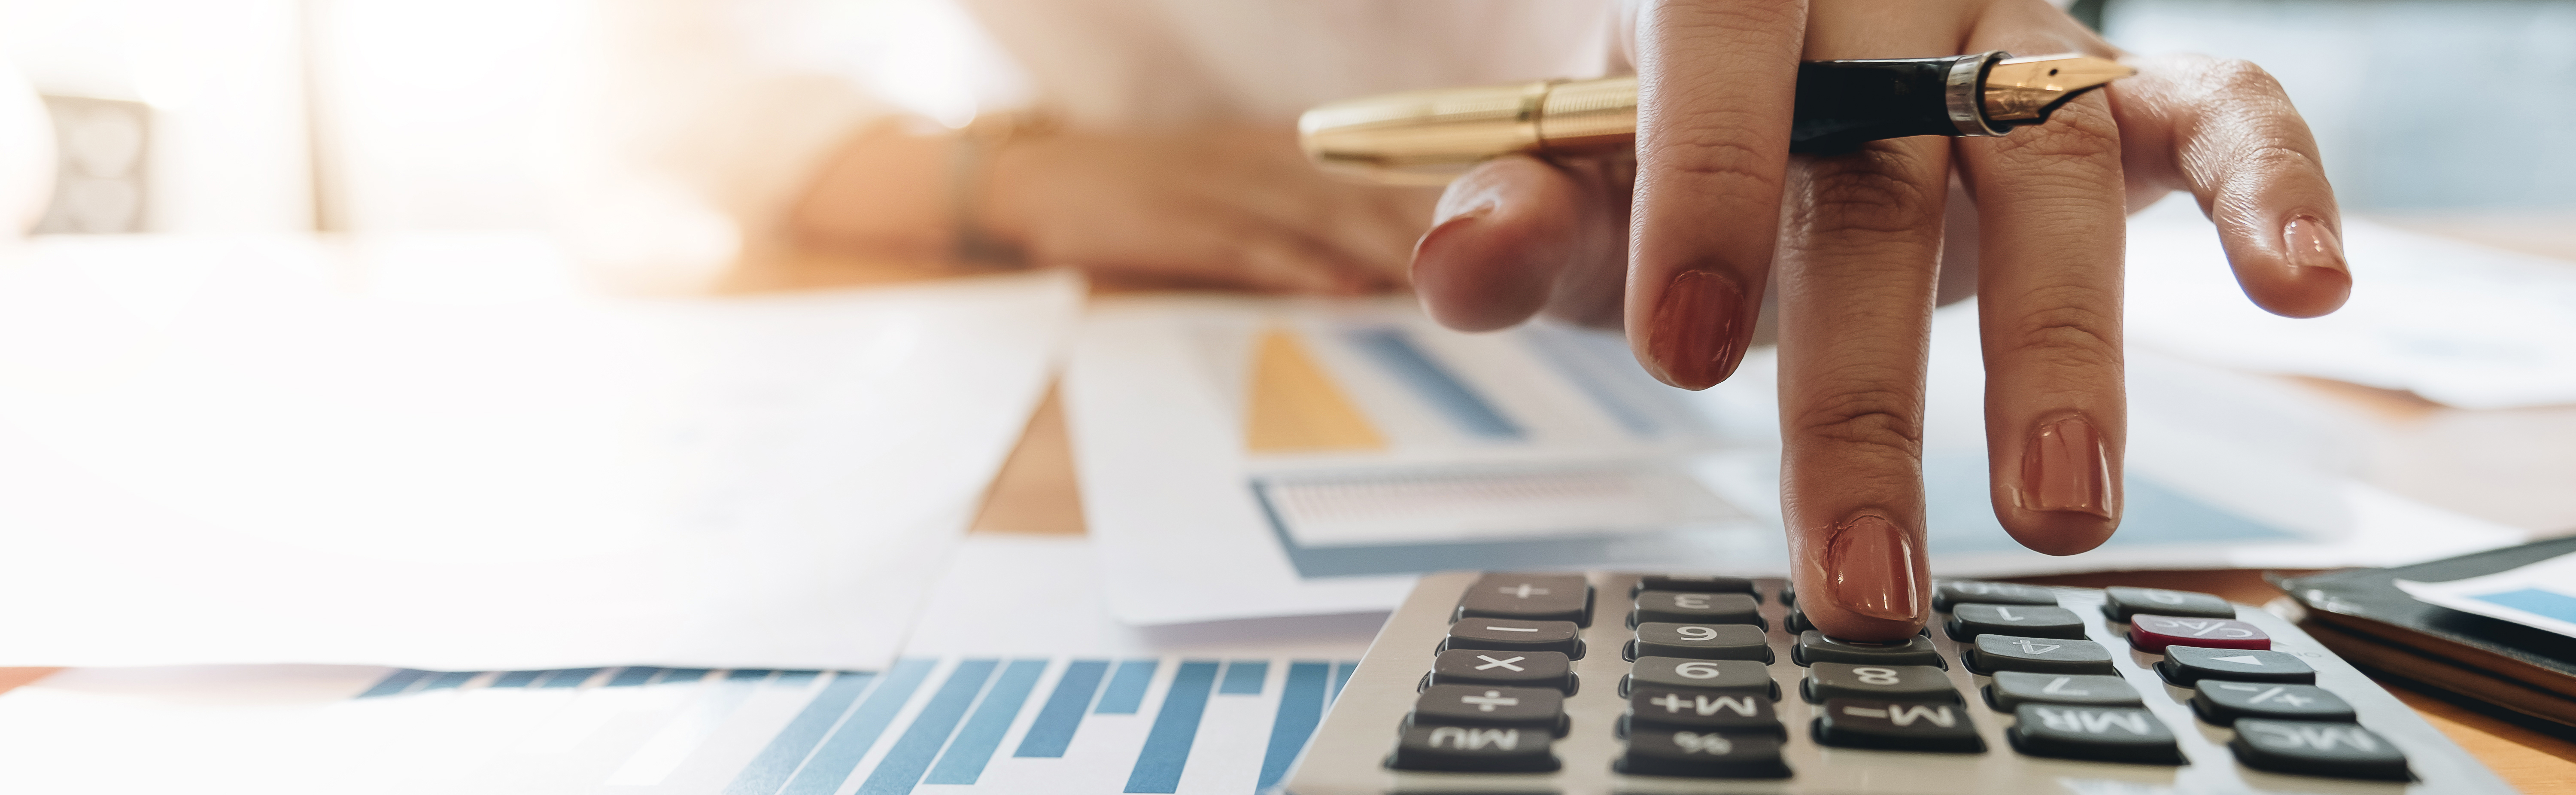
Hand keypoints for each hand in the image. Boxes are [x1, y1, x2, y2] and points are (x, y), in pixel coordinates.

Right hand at [985, 126, 1438, 293]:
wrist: (1037, 181)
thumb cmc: (1133, 189)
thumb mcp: (1216, 174)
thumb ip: (1285, 197)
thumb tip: (1360, 236)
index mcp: (1264, 145)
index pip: (1361, 159)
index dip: (1423, 184)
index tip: (1480, 213)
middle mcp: (1249, 158)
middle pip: (1354, 185)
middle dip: (1420, 220)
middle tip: (1482, 254)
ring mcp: (1215, 190)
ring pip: (1317, 216)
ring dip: (1380, 246)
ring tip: (1436, 277)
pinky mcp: (1182, 228)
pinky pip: (1255, 249)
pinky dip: (1306, 268)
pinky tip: (1348, 290)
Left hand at [1410, 0, 2346, 640]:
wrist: (1755, 93)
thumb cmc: (1661, 149)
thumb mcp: (1574, 185)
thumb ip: (1520, 215)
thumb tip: (1459, 256)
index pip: (1723, 42)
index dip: (1704, 185)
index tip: (1685, 355)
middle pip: (1882, 164)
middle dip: (1863, 376)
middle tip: (1859, 561)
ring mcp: (2014, 34)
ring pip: (2047, 166)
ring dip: (2061, 351)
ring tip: (2058, 511)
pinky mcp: (2119, 88)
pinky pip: (2220, 102)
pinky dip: (2272, 182)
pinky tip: (2305, 284)